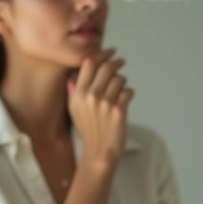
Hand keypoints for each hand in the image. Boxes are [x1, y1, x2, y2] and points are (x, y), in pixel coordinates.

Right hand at [68, 48, 133, 163]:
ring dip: (123, 81)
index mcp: (78, 93)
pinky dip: (129, 94)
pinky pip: (128, 92)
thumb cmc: (89, 131)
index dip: (101, 54)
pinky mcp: (119, 110)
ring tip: (120, 89)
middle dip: (116, 62)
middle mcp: (91, 95)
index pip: (89, 63)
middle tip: (121, 61)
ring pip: (120, 79)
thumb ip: (73, 93)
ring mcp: (105, 103)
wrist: (99, 152)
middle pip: (107, 67)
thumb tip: (73, 78)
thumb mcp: (74, 111)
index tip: (110, 51)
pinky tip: (125, 100)